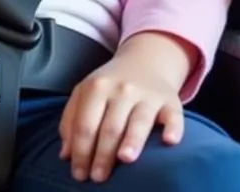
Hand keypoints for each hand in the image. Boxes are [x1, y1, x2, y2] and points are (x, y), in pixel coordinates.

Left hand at [59, 33, 194, 181]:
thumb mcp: (85, 93)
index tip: (79, 174)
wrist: (144, 62)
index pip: (86, 124)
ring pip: (139, 120)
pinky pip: (173, 115)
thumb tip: (65, 155)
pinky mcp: (170, 101)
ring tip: (125, 159)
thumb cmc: (109, 86)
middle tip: (98, 178)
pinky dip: (173, 128)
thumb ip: (72, 120)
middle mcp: (122, 89)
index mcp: (97, 87)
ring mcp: (148, 95)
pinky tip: (169, 141)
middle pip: (111, 127)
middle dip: (103, 154)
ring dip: (132, 140)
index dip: (81, 151)